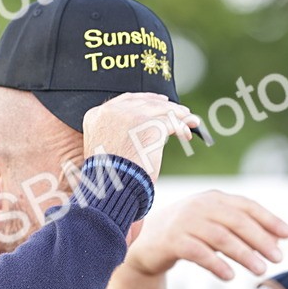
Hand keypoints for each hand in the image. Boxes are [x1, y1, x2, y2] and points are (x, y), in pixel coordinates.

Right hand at [82, 93, 199, 177]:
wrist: (111, 188)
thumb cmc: (109, 176)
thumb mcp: (105, 147)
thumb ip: (116, 132)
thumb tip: (140, 127)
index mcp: (97, 115)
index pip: (127, 100)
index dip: (147, 99)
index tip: (161, 102)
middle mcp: (112, 111)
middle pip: (145, 102)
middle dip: (166, 106)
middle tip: (181, 111)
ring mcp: (130, 117)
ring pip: (161, 109)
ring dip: (179, 115)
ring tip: (190, 121)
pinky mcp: (149, 126)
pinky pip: (171, 122)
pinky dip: (182, 127)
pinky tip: (187, 134)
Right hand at [124, 190, 287, 279]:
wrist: (146, 244)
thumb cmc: (187, 235)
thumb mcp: (214, 227)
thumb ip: (242, 230)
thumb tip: (279, 241)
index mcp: (214, 199)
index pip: (246, 206)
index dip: (269, 219)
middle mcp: (200, 206)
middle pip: (236, 221)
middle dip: (260, 239)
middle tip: (278, 258)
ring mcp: (185, 222)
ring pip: (220, 237)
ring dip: (244, 254)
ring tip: (261, 270)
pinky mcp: (172, 240)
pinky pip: (198, 252)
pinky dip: (216, 263)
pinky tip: (230, 276)